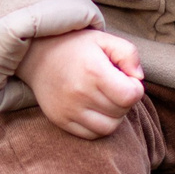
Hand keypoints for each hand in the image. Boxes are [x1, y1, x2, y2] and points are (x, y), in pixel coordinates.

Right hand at [19, 29, 146, 138]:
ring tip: (106, 99)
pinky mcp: (60, 120)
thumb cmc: (75, 46)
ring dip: (114, 116)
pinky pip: (91, 135)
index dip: (135, 88)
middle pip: (121, 112)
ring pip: (109, 128)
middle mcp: (79, 93)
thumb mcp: (104, 39)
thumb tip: (138, 78)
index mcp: (93, 71)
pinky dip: (99, 125)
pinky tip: (95, 109)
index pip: (130, 96)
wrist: (36, 54)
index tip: (127, 79)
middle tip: (114, 87)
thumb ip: (129, 53)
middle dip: (125, 100)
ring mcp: (68, 109)